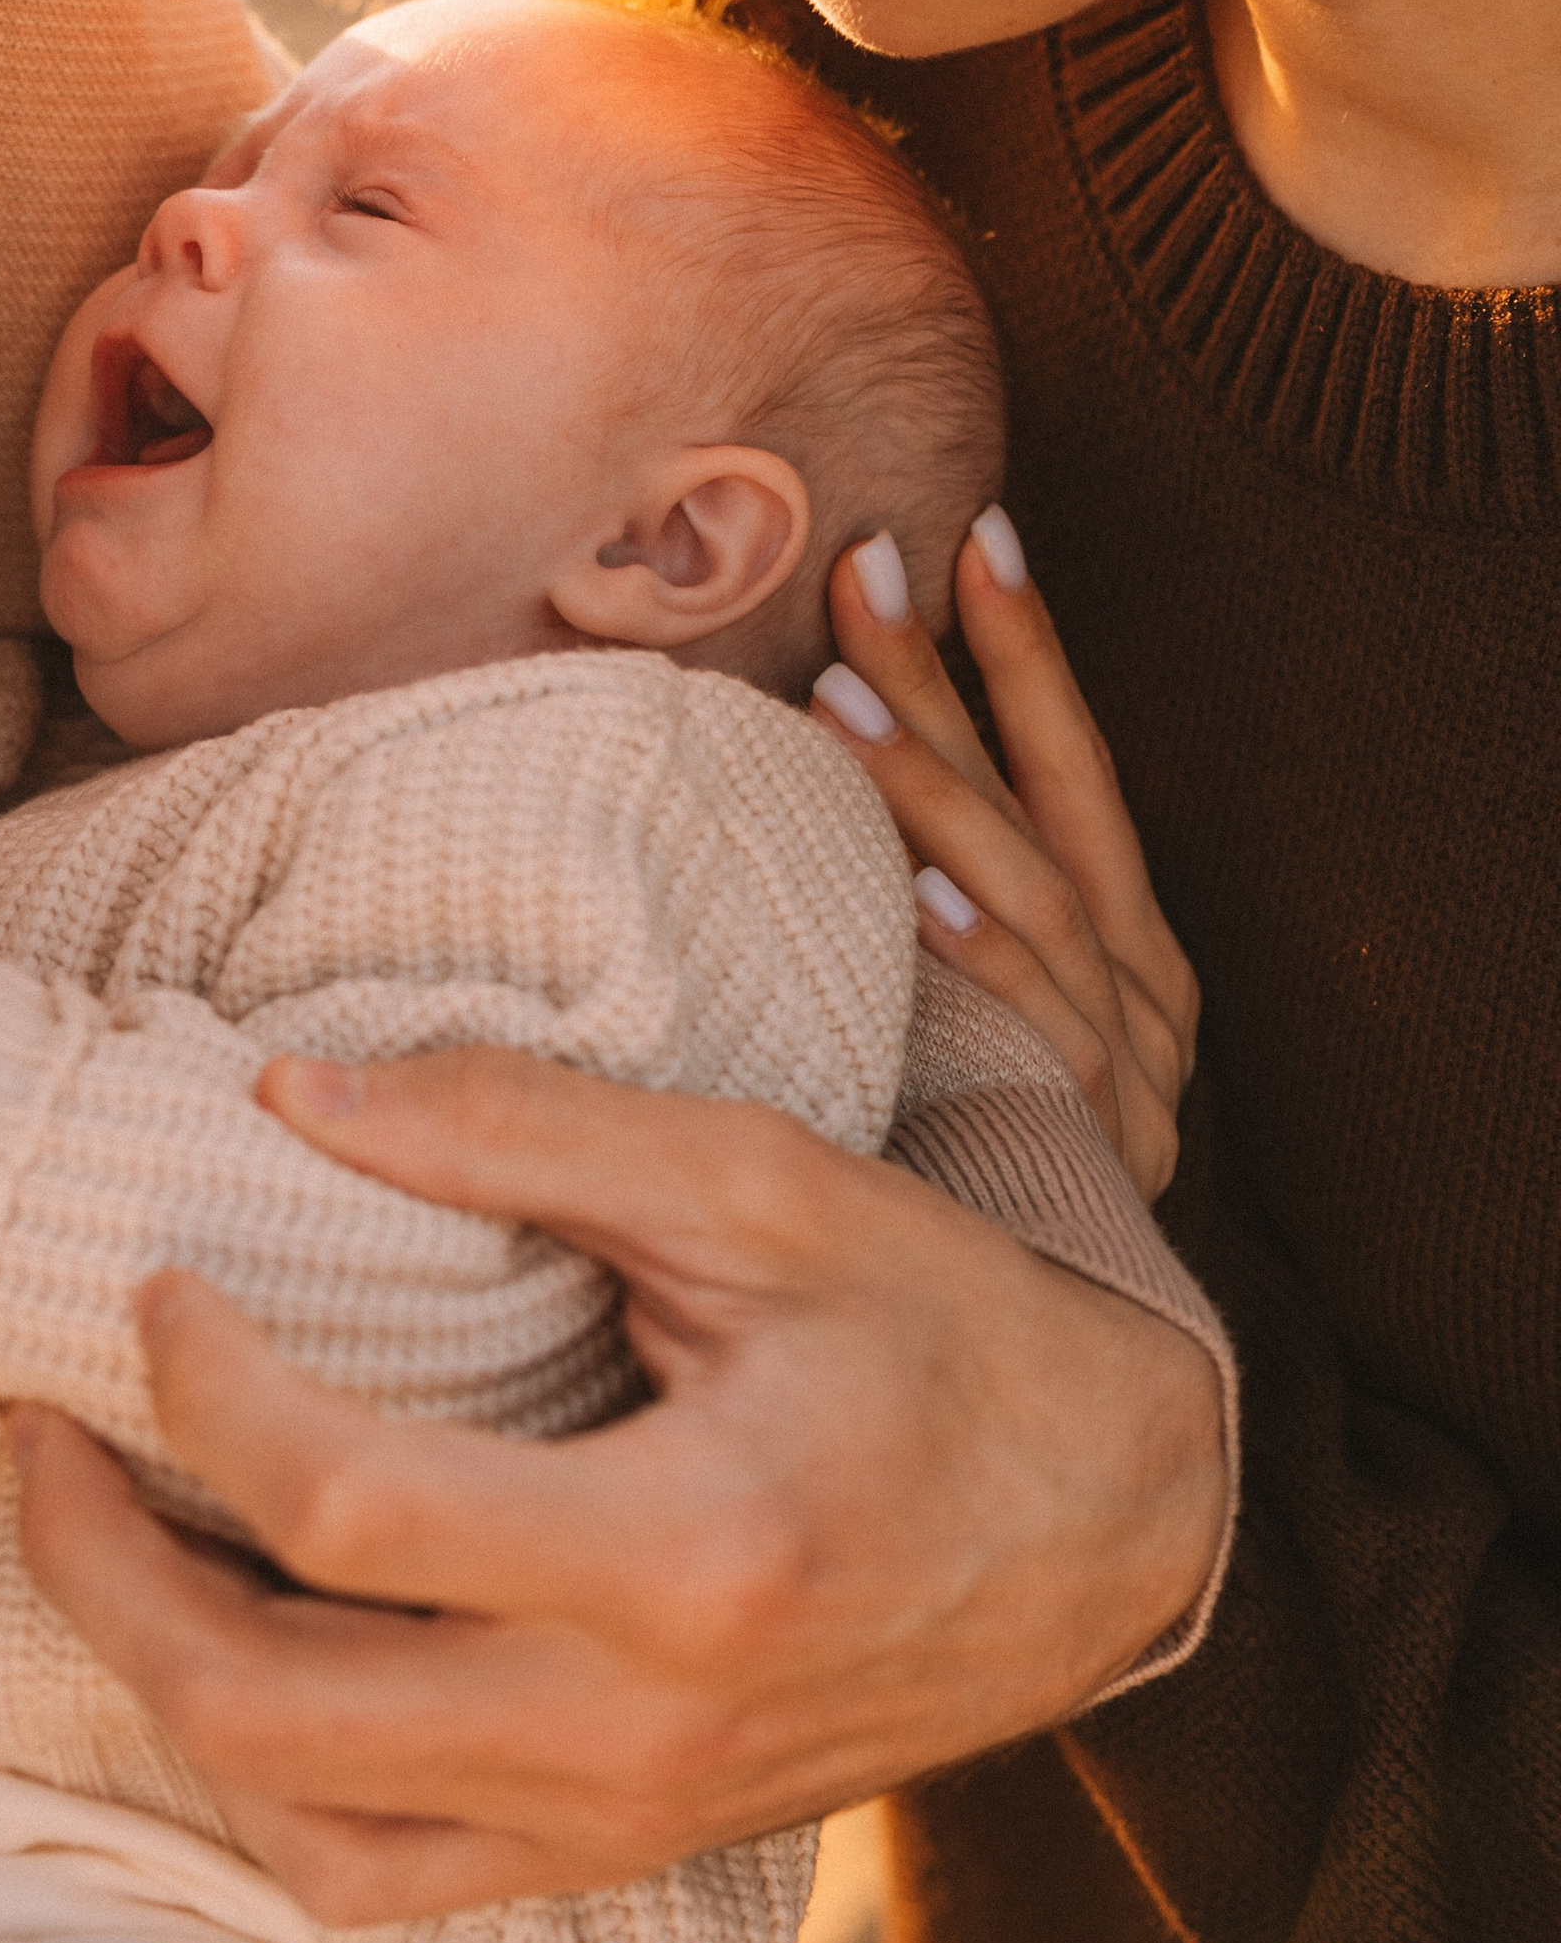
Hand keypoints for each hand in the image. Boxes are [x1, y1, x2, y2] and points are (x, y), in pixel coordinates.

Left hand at [11, 1048, 1227, 1925]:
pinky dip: (260, 1783)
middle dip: (95, 1562)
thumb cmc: (943, 1324)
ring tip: (94, 1525)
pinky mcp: (623, 1850)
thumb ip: (523, 1127)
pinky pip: (383, 1877)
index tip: (149, 1281)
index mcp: (683, 1553)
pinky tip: (222, 1646)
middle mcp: (637, 1726)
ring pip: (297, 1827)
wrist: (1112, 1523)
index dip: (200, 1391)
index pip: (346, 1512)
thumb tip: (285, 1092)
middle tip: (35, 1421)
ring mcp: (626, 1817)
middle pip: (265, 1706)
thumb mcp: (763, 1179)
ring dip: (150, 1682)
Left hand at [813, 508, 1196, 1198]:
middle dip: (959, 686)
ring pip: (1030, 902)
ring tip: (843, 693)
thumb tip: (801, 766)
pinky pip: (1029, 1036)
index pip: (1074, 776)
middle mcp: (1141, 1007)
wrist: (1062, 1406)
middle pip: (1041, 812)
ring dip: (935, 792)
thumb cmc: (973, 1195)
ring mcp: (1122, 1085)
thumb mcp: (972, 1034)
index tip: (975, 537)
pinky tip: (907, 893)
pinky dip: (975, 960)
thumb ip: (931, 913)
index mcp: (1126, 960)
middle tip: (870, 569)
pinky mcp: (1082, 1158)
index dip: (1030, 658)